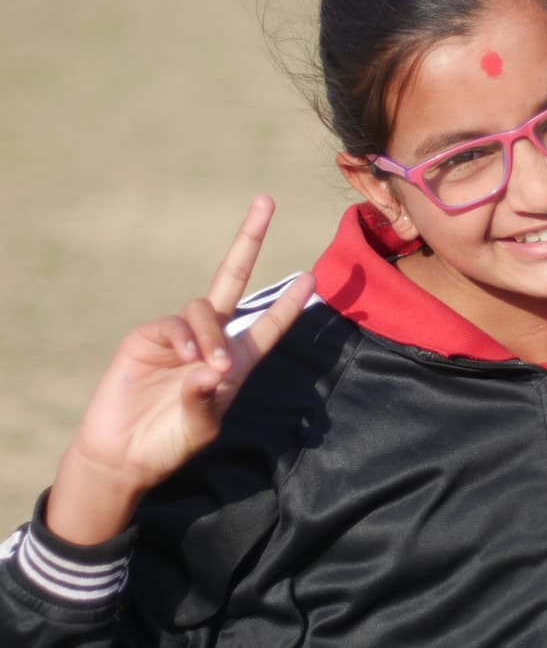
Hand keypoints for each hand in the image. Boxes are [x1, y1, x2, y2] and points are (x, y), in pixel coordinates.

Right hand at [46, 196, 315, 543]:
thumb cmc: (170, 442)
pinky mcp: (148, 338)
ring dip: (213, 334)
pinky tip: (188, 361)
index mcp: (236, 360)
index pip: (268, 325)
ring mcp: (179, 335)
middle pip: (233, 278)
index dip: (288, 304)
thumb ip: (209, 399)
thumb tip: (213, 368)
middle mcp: (211, 339)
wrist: (124, 456)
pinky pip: (174, 325)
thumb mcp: (200, 427)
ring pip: (206, 308)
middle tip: (266, 200)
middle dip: (249, 239)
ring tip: (212, 366)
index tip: (312, 278)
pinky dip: (186, 339)